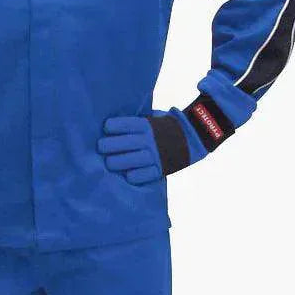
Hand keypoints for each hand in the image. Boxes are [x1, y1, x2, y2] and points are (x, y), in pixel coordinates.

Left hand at [99, 109, 213, 182]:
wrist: (193, 137)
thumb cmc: (164, 127)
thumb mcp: (152, 118)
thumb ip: (137, 122)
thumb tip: (112, 122)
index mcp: (147, 125)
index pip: (126, 124)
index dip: (112, 126)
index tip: (105, 128)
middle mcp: (150, 140)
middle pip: (125, 144)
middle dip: (108, 146)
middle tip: (101, 147)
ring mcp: (156, 155)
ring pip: (131, 161)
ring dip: (116, 162)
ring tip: (109, 163)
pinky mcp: (161, 169)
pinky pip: (144, 176)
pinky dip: (134, 176)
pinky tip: (127, 174)